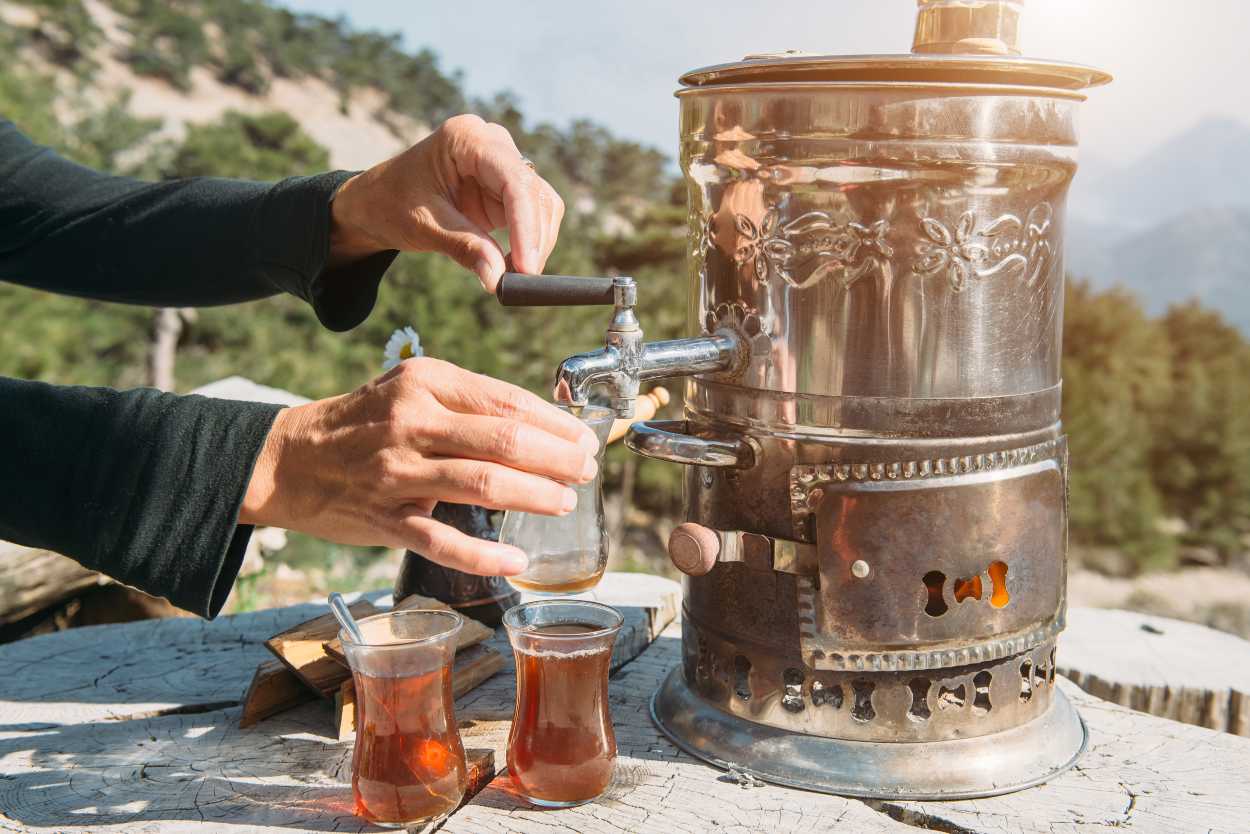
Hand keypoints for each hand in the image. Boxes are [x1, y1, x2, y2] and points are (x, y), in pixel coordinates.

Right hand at [239, 358, 598, 575]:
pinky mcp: (384, 518)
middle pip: (504, 440)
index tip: (583, 438)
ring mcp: (396, 472)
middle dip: (556, 458)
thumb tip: (539, 424)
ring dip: (534, 496)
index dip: (554, 424)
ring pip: (482, 483)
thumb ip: (467, 402)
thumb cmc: (363, 423)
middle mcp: (412, 422)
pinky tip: (516, 559)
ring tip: (564, 502)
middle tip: (586, 471)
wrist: (288, 459)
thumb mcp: (410, 390)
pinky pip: (442, 539)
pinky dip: (484, 554)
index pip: (506, 400)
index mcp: (426, 382)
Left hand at [328, 114, 564, 290]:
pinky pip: (534, 217)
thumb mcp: (424, 226)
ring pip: (542, 205)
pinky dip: (529, 244)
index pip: (514, 181)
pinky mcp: (506, 189)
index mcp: (466, 138)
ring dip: (536, 244)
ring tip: (514, 277)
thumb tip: (497, 279)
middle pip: (535, 193)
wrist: (375, 203)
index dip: (526, 226)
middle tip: (523, 281)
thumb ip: (464, 248)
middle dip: (534, 239)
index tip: (527, 267)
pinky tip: (512, 266)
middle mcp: (492, 144)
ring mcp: (502, 165)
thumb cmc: (390, 203)